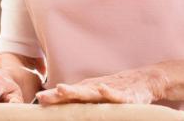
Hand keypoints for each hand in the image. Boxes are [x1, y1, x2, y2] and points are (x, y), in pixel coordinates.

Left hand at [35, 68, 165, 104]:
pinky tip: (102, 89)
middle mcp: (96, 89)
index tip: (39, 98)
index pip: (68, 95)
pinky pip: (117, 95)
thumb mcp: (96, 95)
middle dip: (58, 94)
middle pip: (75, 92)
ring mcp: (111, 91)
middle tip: (43, 96)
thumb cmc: (117, 89)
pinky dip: (109, 92)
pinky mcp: (127, 96)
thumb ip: (80, 100)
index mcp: (88, 91)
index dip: (53, 97)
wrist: (145, 80)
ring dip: (76, 91)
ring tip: (62, 89)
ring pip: (91, 92)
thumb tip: (59, 102)